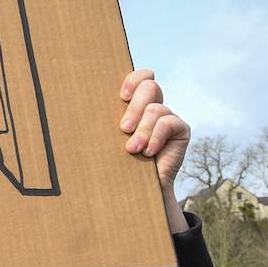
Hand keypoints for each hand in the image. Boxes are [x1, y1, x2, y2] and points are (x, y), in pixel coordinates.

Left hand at [119, 69, 189, 188]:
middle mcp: (154, 106)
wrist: (137, 189)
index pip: (142, 77)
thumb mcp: (110, 137)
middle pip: (150, 87)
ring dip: (142, 131)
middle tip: (123, 129)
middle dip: (134, 108)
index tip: (122, 97)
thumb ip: (107, 120)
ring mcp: (169, 117)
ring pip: (155, 109)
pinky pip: (168, 123)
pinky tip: (149, 153)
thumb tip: (86, 102)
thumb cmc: (117, 162)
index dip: (134, 79)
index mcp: (135, 103)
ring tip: (132, 149)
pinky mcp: (181, 129)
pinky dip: (155, 137)